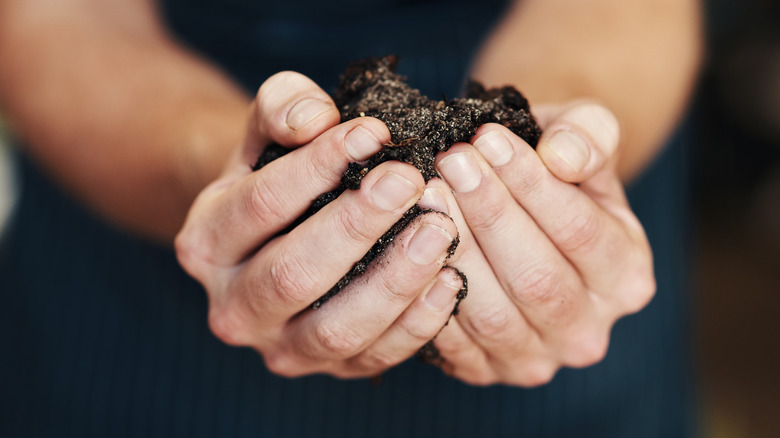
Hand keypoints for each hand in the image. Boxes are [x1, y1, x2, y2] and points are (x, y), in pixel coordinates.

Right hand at [175, 72, 462, 377]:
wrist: (282, 233)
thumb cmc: (280, 174)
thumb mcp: (267, 132)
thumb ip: (282, 108)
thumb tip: (314, 119)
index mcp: (206, 244)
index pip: (261, 204)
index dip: (317, 166)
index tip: (373, 133)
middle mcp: (233, 308)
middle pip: (293, 275)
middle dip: (356, 226)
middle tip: (410, 182)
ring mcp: (281, 347)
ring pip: (335, 329)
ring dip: (393, 281)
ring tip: (439, 231)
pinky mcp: (330, 369)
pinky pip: (376, 355)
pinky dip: (418, 323)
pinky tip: (451, 278)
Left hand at [419, 102, 654, 385]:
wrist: (523, 218)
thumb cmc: (555, 172)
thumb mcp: (584, 140)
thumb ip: (588, 136)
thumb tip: (563, 155)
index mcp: (627, 276)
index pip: (581, 232)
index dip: (530, 184)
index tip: (487, 139)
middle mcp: (588, 331)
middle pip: (536, 279)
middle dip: (488, 214)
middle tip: (449, 162)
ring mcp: (536, 359)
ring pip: (493, 314)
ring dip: (455, 250)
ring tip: (426, 193)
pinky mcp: (485, 371)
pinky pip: (452, 343)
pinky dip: (428, 295)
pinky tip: (409, 244)